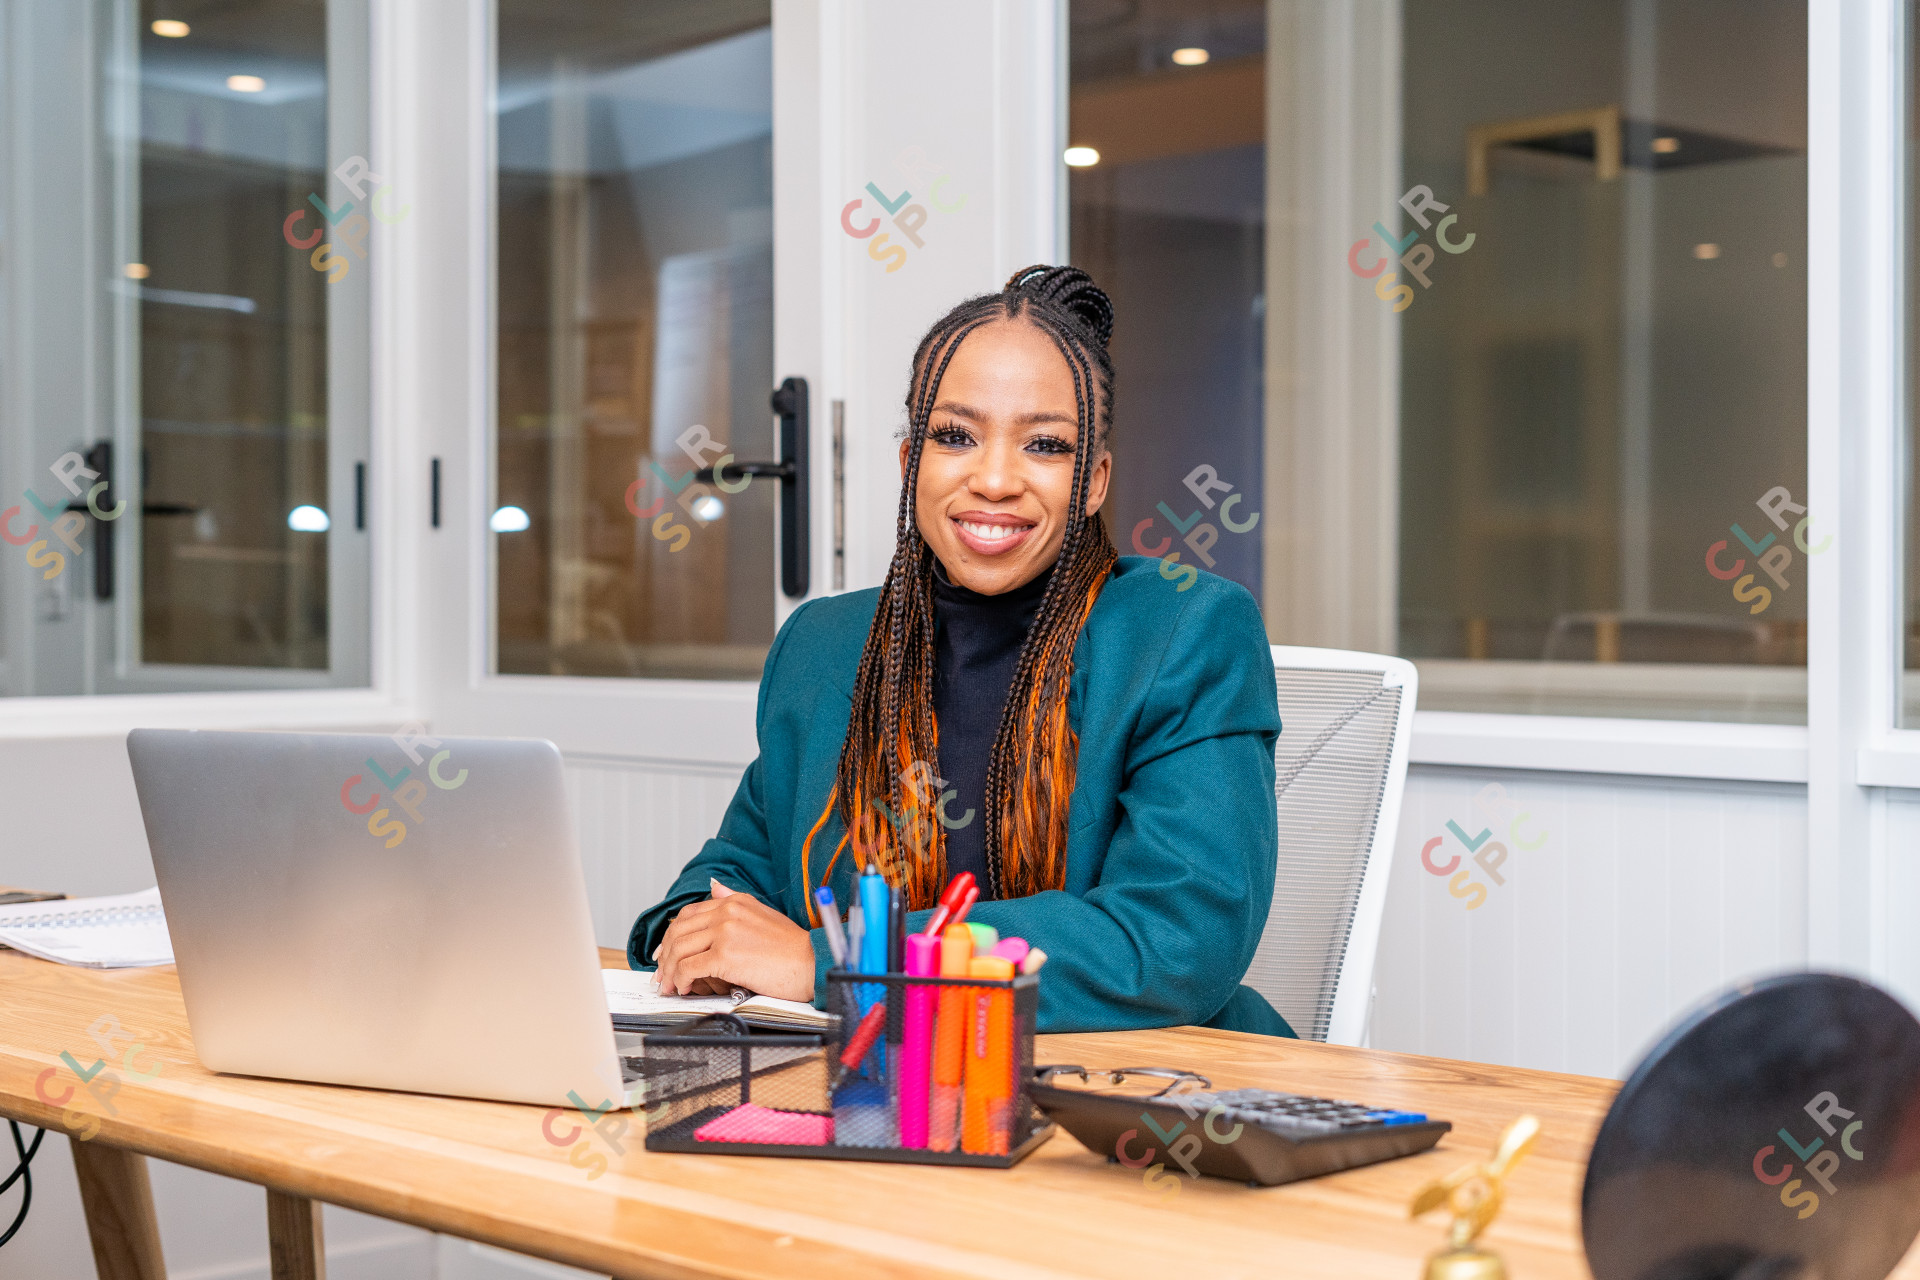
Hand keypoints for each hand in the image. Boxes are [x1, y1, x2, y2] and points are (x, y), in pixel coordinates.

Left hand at [652, 879, 816, 1001]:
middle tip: (662, 974)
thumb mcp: (763, 913)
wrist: (810, 963)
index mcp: (735, 902)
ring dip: (669, 971)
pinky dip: (680, 980)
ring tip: (670, 985)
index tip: (666, 952)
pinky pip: (689, 968)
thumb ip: (735, 899)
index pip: (689, 914)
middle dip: (665, 955)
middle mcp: (727, 912)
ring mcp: (725, 932)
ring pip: (679, 950)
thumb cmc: (791, 947)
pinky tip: (684, 988)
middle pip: (679, 931)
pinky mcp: (725, 956)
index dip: (672, 934)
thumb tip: (714, 886)